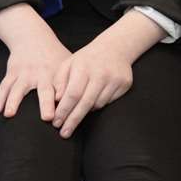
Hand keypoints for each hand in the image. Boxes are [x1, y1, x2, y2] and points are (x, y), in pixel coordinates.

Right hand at [0, 30, 71, 122]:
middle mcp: (41, 74)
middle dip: (46, 104)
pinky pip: (4, 86)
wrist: (32, 37)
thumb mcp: (67, 63)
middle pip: (44, 90)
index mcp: (57, 73)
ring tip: (9, 114)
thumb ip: (73, 82)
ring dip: (13, 101)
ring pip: (18, 88)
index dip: (67, 101)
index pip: (64, 89)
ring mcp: (25, 73)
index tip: (69, 113)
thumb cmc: (54, 56)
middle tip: (48, 117)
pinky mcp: (12, 73)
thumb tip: (88, 103)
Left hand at [50, 12, 162, 136]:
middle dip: (73, 120)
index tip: (56, 123)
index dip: (64, 110)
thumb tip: (56, 101)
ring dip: (85, 112)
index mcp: (84, 67)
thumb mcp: (68, 64)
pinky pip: (108, 102)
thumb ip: (59, 81)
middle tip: (64, 133)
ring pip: (97, 104)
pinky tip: (92, 102)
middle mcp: (101, 73)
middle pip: (85, 103)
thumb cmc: (86, 59)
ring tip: (76, 113)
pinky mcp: (125, 84)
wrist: (115, 47)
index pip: (72, 94)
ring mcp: (115, 79)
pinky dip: (98, 105)